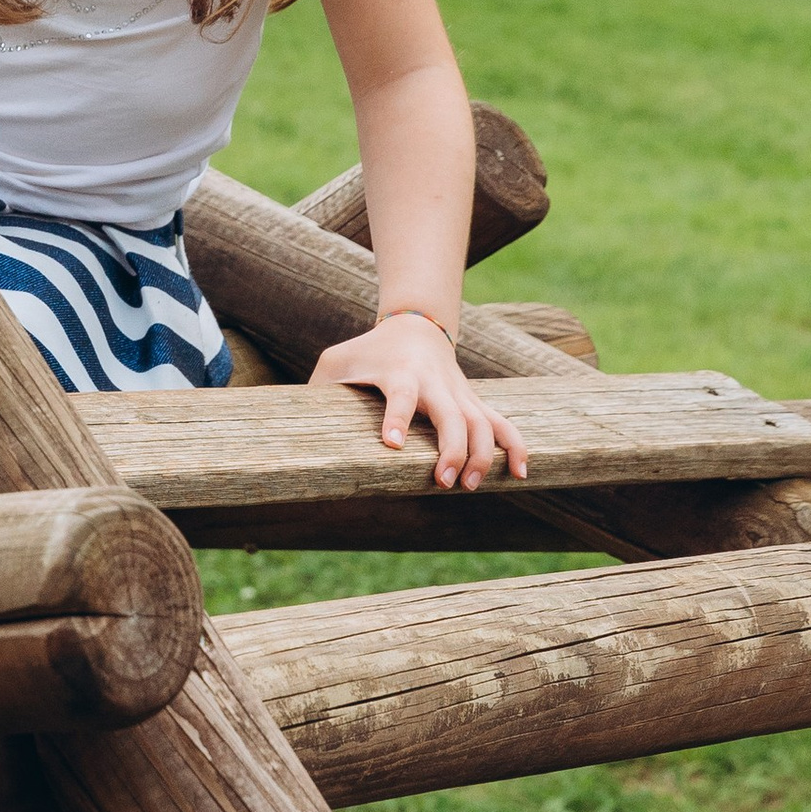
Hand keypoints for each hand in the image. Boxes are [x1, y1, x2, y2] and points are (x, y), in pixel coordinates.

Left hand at [309, 313, 530, 490]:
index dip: (398, 418)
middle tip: (443, 481)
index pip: (402, 395)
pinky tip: (522, 473)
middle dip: (453, 448)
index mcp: (399, 374)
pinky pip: (502, 424)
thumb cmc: (366, 351)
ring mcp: (459, 393)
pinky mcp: (473, 403)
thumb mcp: (335, 362)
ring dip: (483, 455)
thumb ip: (318, 390)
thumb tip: (289, 426)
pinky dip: (516, 446)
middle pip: (453, 415)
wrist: (414, 326)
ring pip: (483, 422)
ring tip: (471, 485)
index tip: (391, 445)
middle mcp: (434, 383)